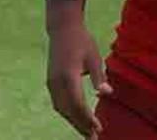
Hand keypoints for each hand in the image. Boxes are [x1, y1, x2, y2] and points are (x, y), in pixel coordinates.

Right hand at [46, 21, 111, 137]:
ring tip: (86, 132)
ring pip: (61, 108)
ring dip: (73, 121)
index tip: (98, 129)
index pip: (78, 103)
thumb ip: (99, 77)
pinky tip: (76, 118)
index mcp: (68, 76)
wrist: (62, 28)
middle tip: (92, 138)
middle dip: (80, 125)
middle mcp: (56, 82)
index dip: (87, 118)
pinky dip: (67, 113)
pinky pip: (58, 102)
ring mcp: (51, 82)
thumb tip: (107, 94)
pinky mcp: (50, 81)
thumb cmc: (82, 41)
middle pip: (68, 110)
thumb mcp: (94, 57)